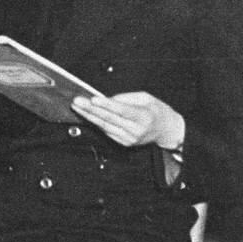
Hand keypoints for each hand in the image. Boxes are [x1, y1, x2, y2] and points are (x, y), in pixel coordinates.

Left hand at [70, 92, 184, 149]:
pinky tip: (86, 115)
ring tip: (77, 106)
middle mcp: (136, 130)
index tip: (93, 99)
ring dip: (88, 116)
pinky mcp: (124, 143)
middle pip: (109, 119)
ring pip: (104, 126)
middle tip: (78, 101)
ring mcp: (129, 139)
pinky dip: (96, 123)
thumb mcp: (146, 98)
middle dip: (91, 109)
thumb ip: (126, 98)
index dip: (107, 105)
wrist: (165, 130)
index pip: (122, 111)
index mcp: (144, 117)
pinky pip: (107, 131)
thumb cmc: (156, 111)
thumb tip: (107, 99)